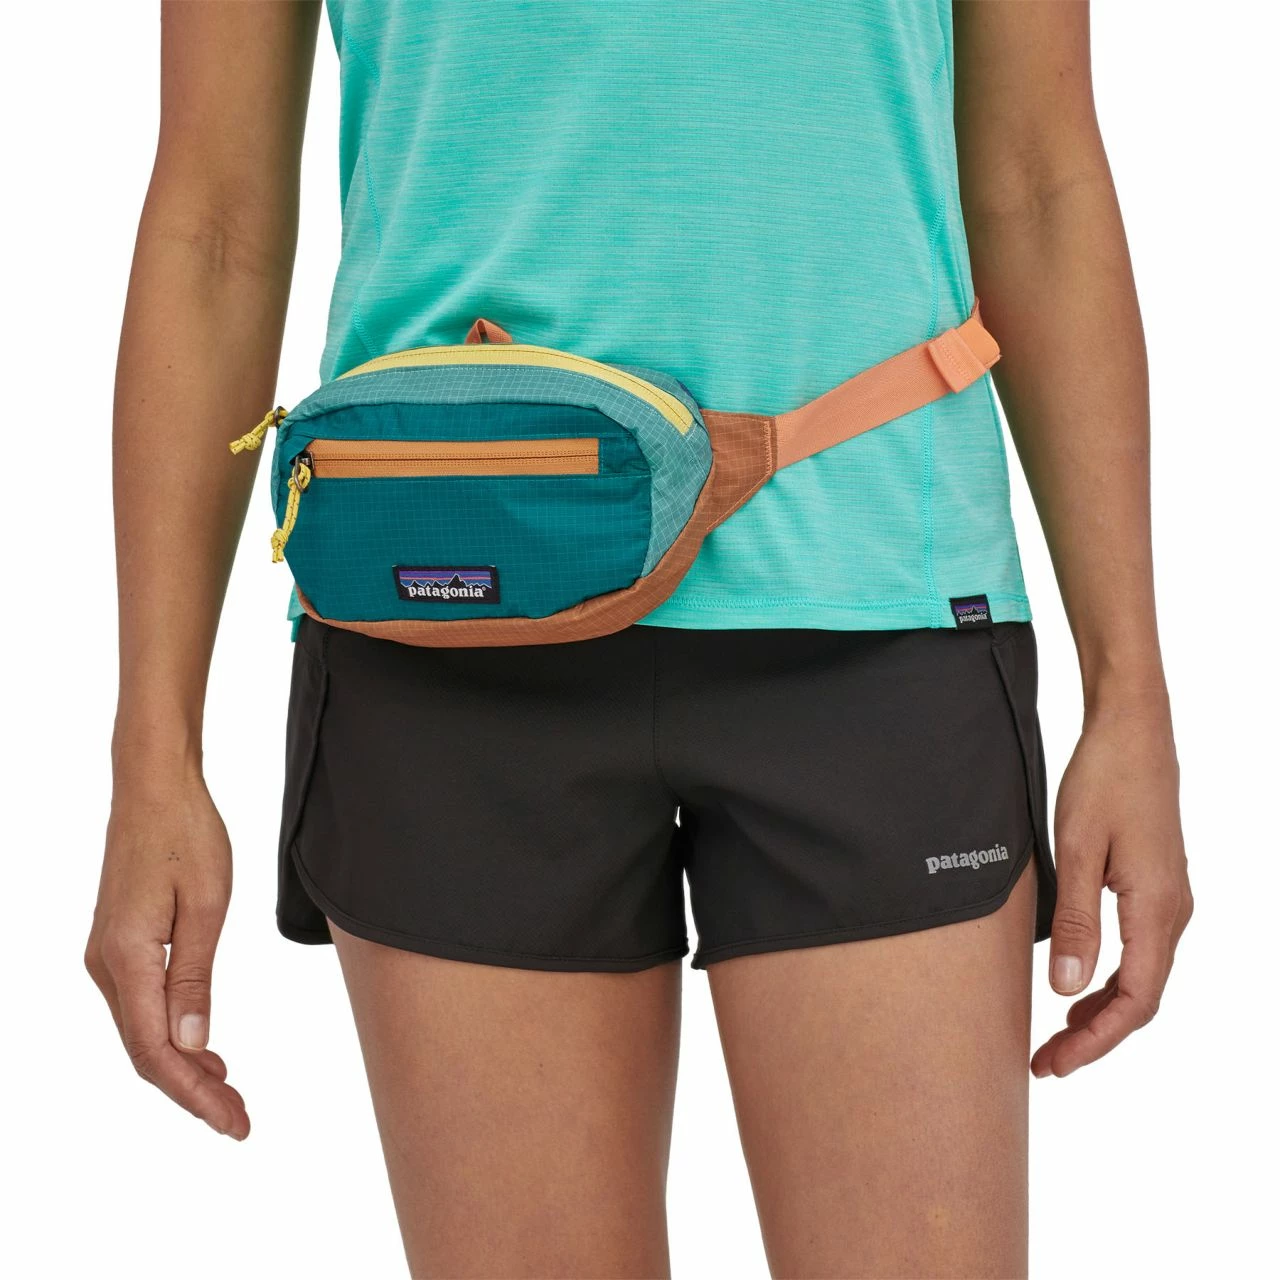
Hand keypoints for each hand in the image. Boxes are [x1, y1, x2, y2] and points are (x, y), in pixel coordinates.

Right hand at [86, 770, 248, 1137]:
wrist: (154, 788)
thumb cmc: (186, 834)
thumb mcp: (207, 905)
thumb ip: (195, 978)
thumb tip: (193, 1046)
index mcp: (127, 958)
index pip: (157, 1051)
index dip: (194, 1094)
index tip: (233, 1122)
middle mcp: (106, 965)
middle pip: (146, 1051)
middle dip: (192, 1091)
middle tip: (239, 1121)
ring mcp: (107, 956)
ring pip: (142, 1032)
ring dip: (183, 1067)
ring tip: (228, 1092)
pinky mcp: (118, 945)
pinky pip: (141, 1006)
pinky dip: (172, 1035)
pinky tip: (203, 1048)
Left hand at [1031, 697, 1192, 1076]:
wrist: (1132, 730)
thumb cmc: (1104, 781)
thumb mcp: (1078, 851)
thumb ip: (1074, 923)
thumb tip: (1066, 990)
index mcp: (1157, 910)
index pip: (1134, 1001)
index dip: (1094, 1041)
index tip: (1054, 1063)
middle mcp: (1173, 913)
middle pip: (1140, 999)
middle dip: (1094, 1035)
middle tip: (1045, 1060)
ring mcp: (1169, 900)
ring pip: (1142, 977)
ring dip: (1102, 1010)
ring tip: (1056, 1033)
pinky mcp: (1156, 886)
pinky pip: (1139, 950)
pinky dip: (1110, 978)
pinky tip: (1080, 983)